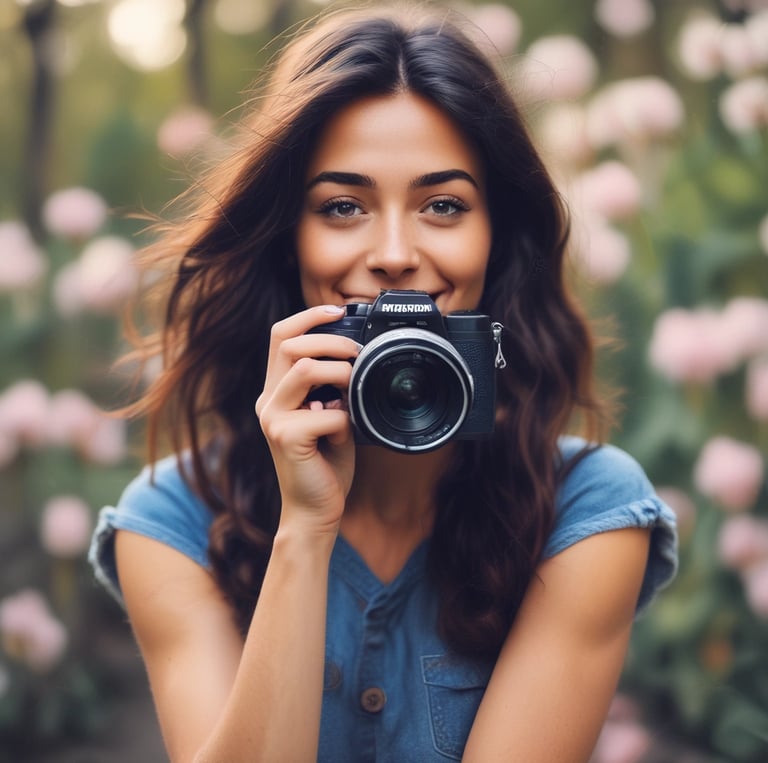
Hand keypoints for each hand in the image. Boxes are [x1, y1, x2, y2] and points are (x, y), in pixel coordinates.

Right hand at [255, 305, 360, 533]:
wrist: (315, 510)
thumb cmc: (325, 463)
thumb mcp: (329, 415)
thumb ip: (332, 388)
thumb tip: (353, 358)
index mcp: (276, 391)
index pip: (279, 336)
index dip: (307, 316)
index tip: (338, 310)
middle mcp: (268, 401)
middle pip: (289, 344)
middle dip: (330, 341)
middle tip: (356, 354)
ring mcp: (273, 419)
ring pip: (305, 369)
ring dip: (339, 374)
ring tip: (352, 391)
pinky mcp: (286, 439)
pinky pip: (326, 414)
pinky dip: (344, 422)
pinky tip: (343, 437)